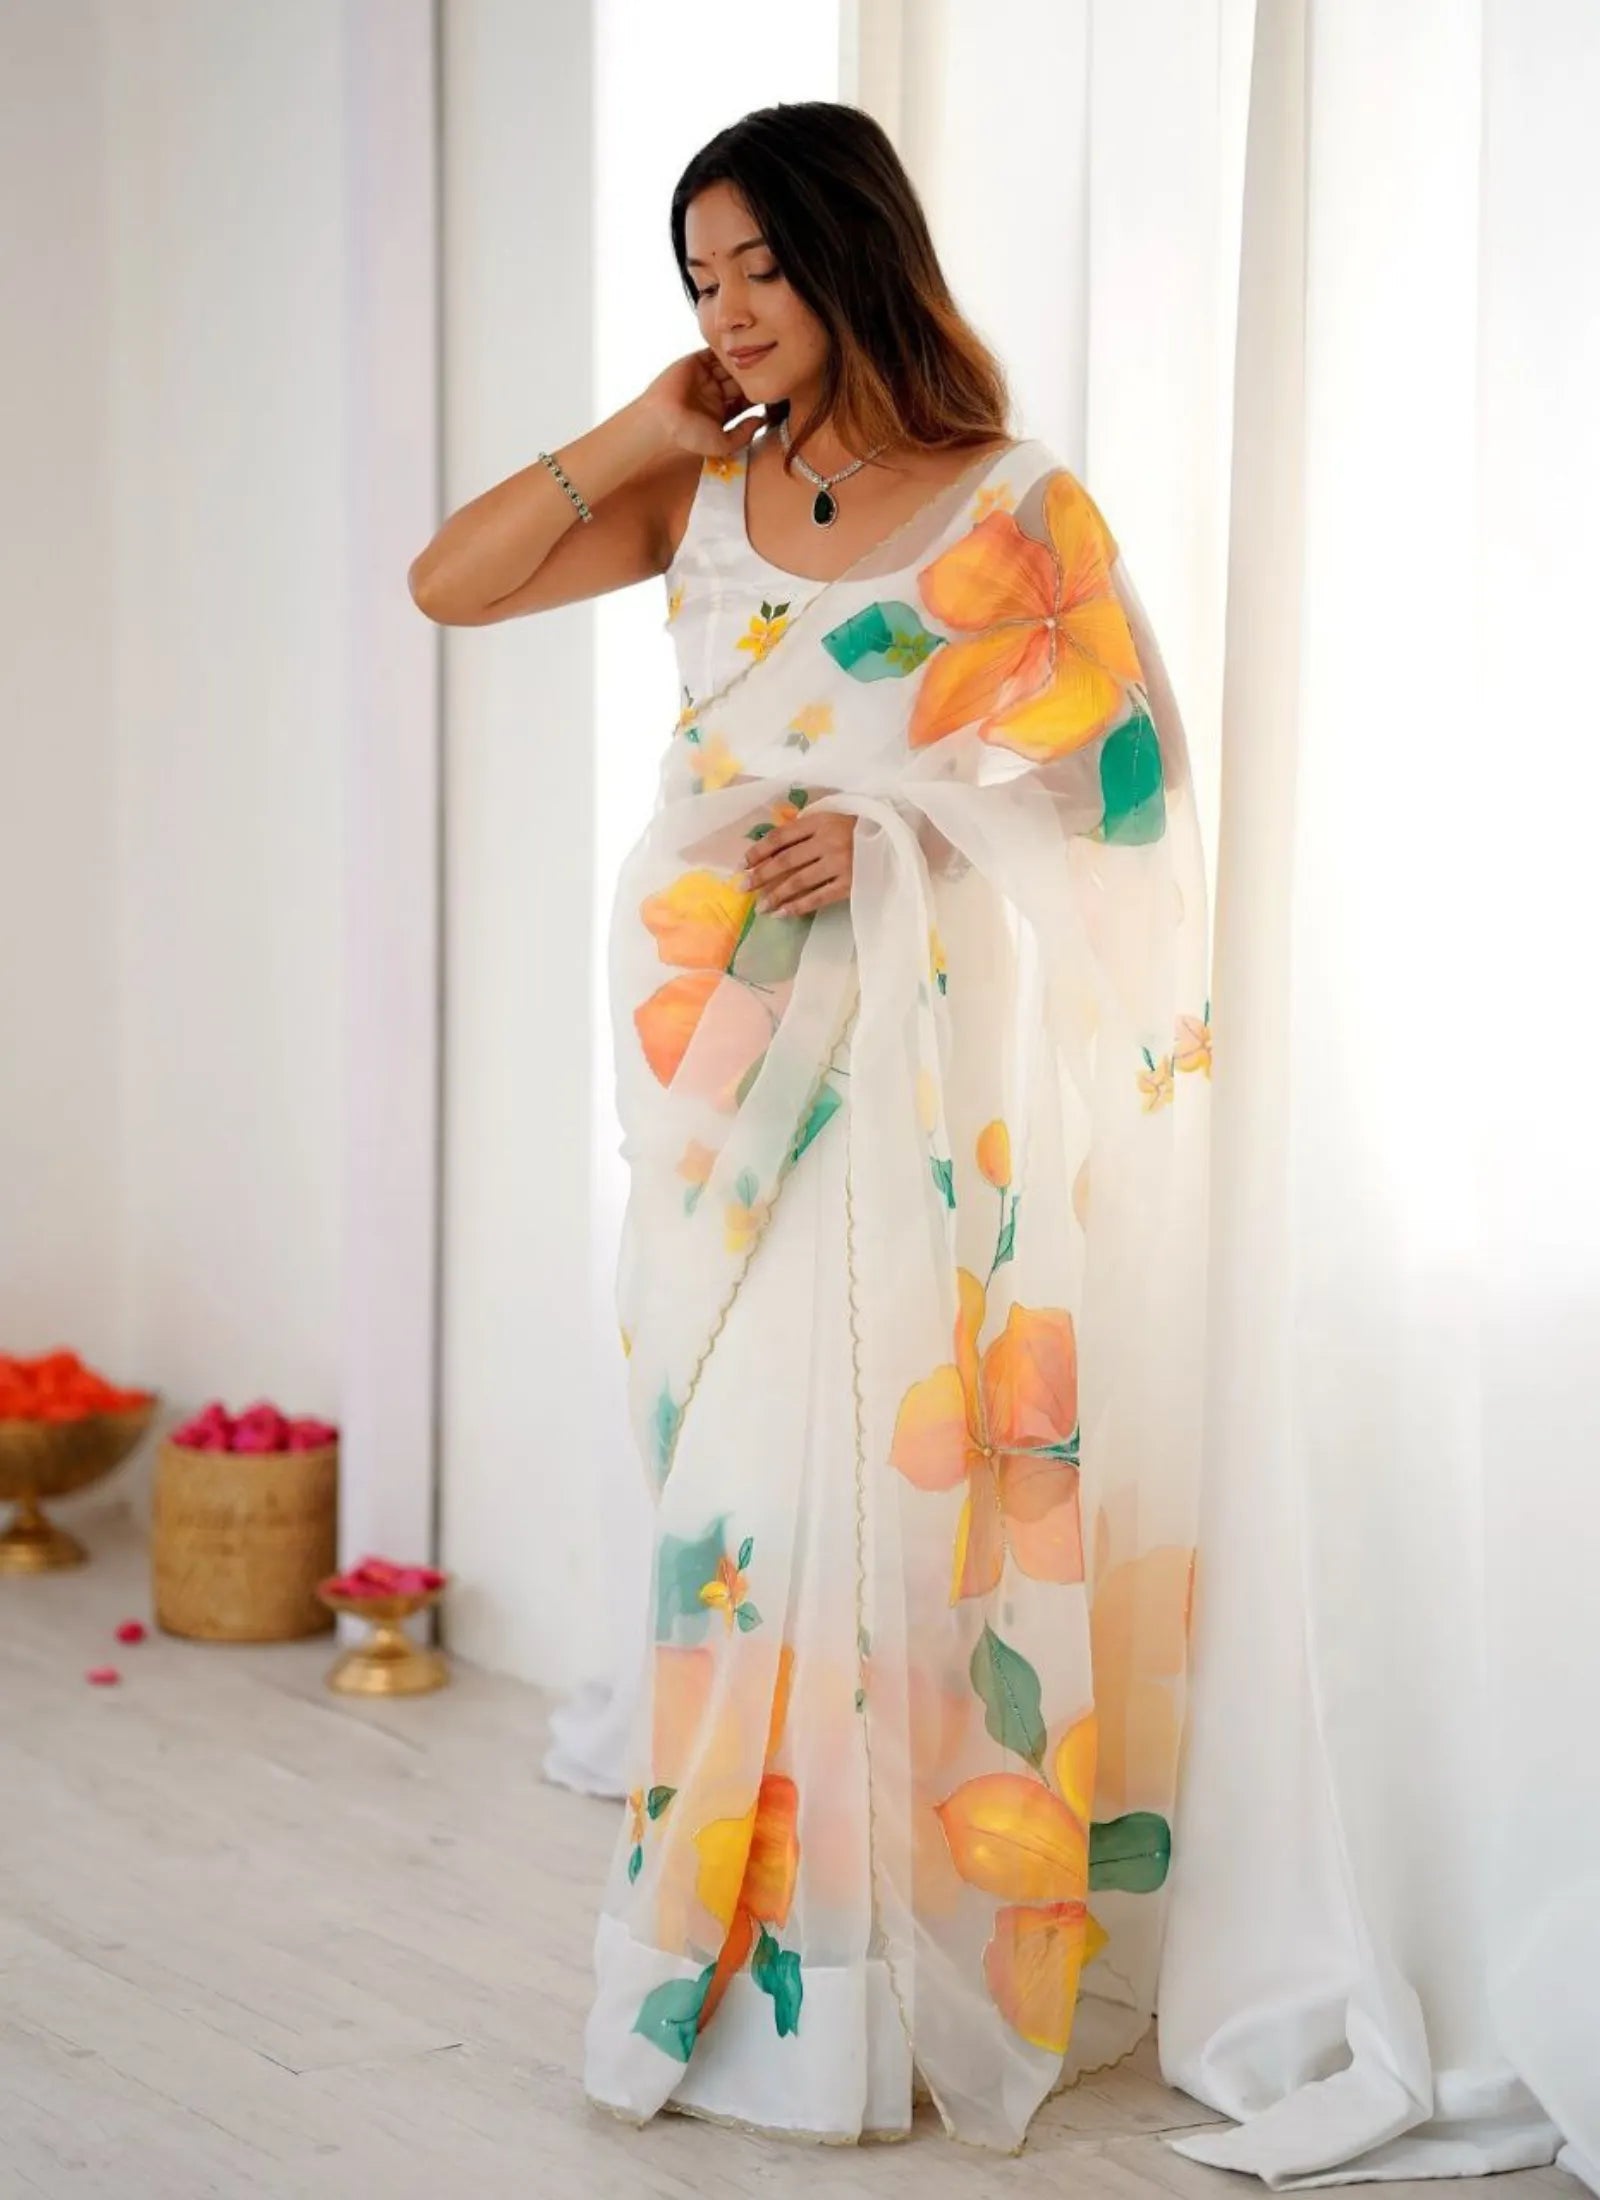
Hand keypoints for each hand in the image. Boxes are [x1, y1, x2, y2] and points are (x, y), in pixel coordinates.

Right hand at [640, 348, 764, 459]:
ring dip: (742, 360)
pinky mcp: (696, 363)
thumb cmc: (689, 438)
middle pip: (741, 380)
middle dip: (753, 374)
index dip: (760, 393)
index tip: (775, 388)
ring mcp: (706, 378)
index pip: (747, 400)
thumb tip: (762, 419)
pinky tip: (739, 345)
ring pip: (730, 365)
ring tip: (757, 354)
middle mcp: (715, 394)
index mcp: (723, 414)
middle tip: (770, 367)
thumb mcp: (724, 444)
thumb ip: (745, 434)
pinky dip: (725, 348)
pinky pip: (713, 351)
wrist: (662, 422)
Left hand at [742, 811, 855, 916]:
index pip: (782, 837)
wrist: (899, 838)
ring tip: (760, 907)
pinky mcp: (851, 884)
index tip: (743, 864)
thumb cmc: (862, 826)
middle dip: (761, 875)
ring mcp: (841, 864)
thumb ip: (806, 828)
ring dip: (775, 895)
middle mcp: (829, 841)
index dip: (759, 851)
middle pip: (785, 861)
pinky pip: (818, 898)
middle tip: (743, 887)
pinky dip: (798, 906)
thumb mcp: (834, 817)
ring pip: (799, 882)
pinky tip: (782, 913)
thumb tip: (772, 847)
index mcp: (822, 820)